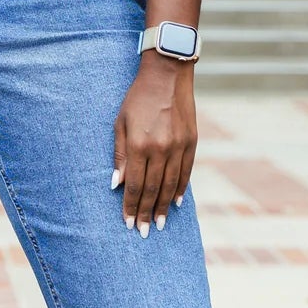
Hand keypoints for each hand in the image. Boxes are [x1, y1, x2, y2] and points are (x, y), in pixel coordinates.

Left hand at [112, 55, 196, 235]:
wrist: (167, 75)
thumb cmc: (137, 98)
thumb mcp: (120, 122)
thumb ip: (119, 155)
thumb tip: (116, 184)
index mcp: (139, 144)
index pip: (134, 184)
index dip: (130, 206)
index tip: (127, 222)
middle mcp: (160, 148)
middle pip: (152, 189)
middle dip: (145, 212)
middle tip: (142, 232)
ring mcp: (178, 146)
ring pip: (170, 185)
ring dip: (163, 207)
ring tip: (158, 224)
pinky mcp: (191, 142)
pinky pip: (185, 172)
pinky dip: (179, 189)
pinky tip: (173, 202)